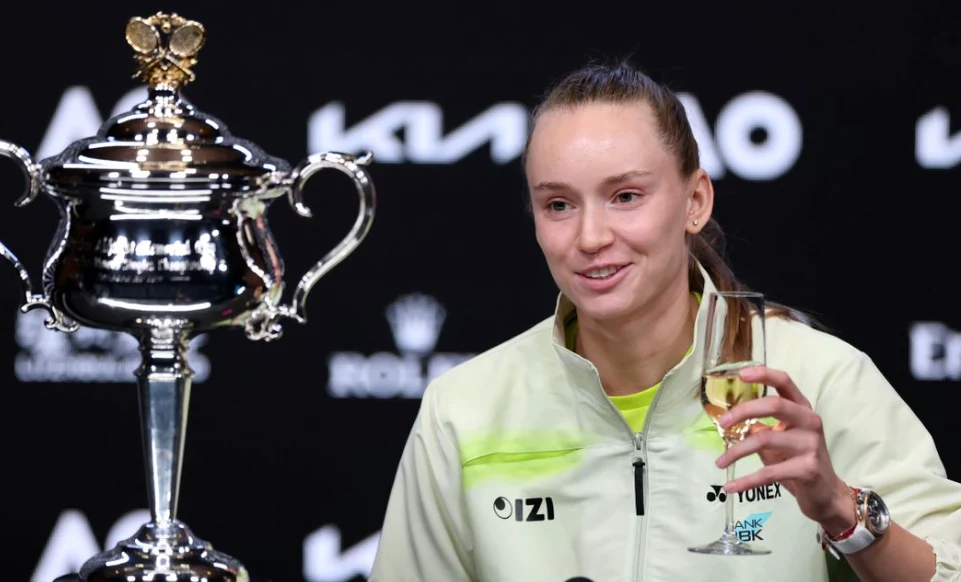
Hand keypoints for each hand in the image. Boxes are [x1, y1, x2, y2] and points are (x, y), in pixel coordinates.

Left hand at [715, 365, 854, 534]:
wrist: (826, 493)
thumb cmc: (799, 461)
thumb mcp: (781, 439)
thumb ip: (760, 427)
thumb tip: (731, 422)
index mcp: (802, 409)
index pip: (785, 382)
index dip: (764, 375)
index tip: (741, 374)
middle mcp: (810, 422)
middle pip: (774, 405)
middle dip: (743, 412)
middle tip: (722, 424)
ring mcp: (811, 445)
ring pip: (764, 440)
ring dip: (736, 452)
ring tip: (719, 462)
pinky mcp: (808, 469)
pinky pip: (769, 473)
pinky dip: (746, 481)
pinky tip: (730, 487)